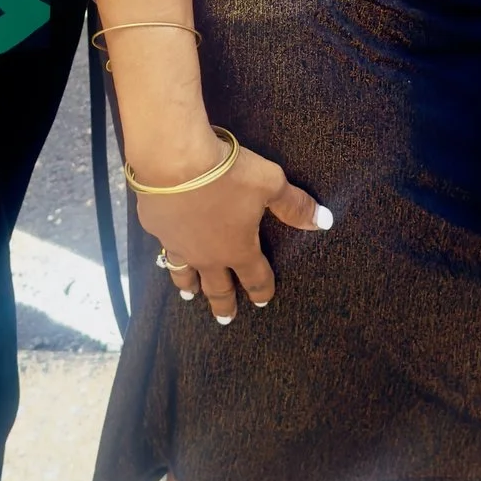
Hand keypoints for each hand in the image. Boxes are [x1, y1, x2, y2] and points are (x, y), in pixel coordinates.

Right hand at [130, 137, 328, 326]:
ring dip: (189, 286)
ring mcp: (178, 244)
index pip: (254, 277)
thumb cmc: (227, 174)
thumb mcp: (270, 184)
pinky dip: (168, 250)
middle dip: (223, 304)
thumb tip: (325, 221)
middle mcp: (207, 255)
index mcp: (238, 249)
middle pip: (217, 287)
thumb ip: (295, 206)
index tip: (263, 302)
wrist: (175, 161)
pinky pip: (164, 245)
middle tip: (225, 319)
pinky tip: (166, 247)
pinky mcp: (155, 227)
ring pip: (184, 273)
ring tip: (189, 295)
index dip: (261, 290)